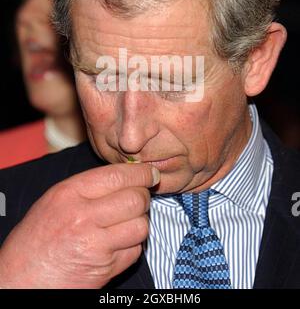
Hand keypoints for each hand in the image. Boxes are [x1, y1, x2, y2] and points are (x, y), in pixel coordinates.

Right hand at [0, 163, 159, 287]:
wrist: (22, 278)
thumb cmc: (39, 236)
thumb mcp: (56, 199)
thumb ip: (90, 185)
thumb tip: (128, 174)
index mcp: (70, 194)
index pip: (118, 176)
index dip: (141, 173)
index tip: (149, 174)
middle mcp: (83, 217)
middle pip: (136, 199)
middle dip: (143, 197)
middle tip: (139, 198)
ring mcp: (95, 245)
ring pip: (141, 226)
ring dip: (139, 223)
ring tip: (125, 223)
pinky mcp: (105, 269)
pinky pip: (135, 251)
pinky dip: (133, 246)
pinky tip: (117, 244)